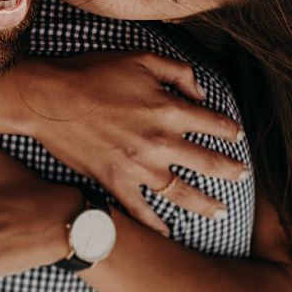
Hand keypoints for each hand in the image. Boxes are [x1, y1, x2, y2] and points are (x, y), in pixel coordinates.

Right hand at [12, 52, 248, 234]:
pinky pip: (141, 211)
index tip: (238, 136)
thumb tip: (202, 94)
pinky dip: (156, 225)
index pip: (216, 125)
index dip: (231, 131)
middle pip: (209, 163)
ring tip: (221, 212)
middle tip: (243, 176)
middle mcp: (160, 142)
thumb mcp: (141, 58)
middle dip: (231, 170)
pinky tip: (168, 233)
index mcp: (169, 110)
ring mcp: (137, 167)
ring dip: (206, 204)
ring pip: (182, 193)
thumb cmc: (93, 73)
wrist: (48, 99)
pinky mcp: (114, 182)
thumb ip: (179, 72)